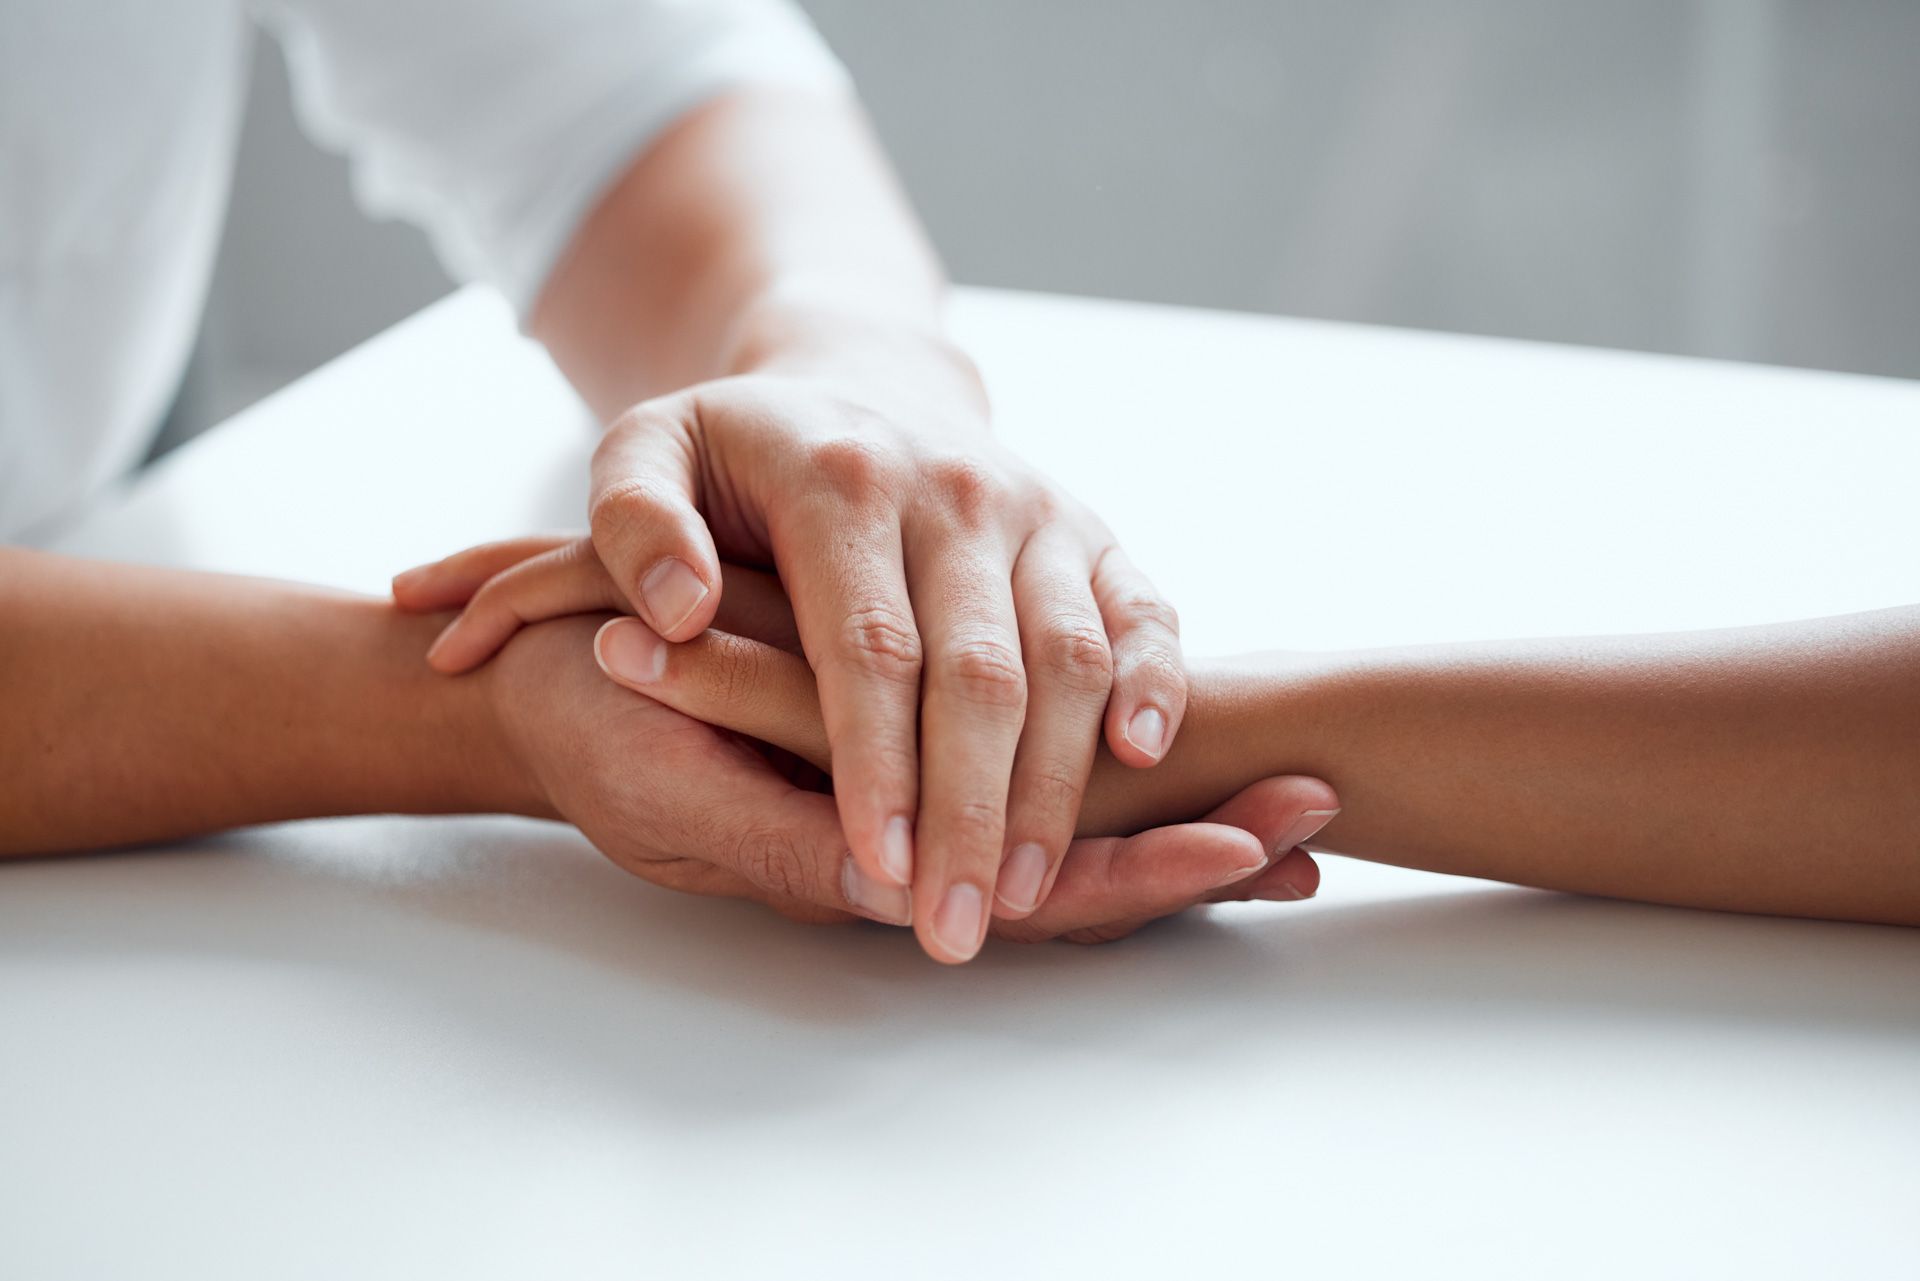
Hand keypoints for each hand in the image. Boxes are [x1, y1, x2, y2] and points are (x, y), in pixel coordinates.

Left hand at [401, 344, 1191, 963]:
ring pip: (1069, 656)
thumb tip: (675, 613)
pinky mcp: (1089, 530)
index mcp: (843, 479)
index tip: (878, 868)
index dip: (877, 763)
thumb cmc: (740, 453)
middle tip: (952, 929)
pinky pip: (1144, 608)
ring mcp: (1034, 509)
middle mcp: (954, 489)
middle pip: (981, 671)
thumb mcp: (644, 450)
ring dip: (1056, 786)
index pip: (868, 643)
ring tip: (1025, 896)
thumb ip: (632, 522)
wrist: (856, 383)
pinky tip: (1140, 759)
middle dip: (971, 813)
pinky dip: (1155, 681)